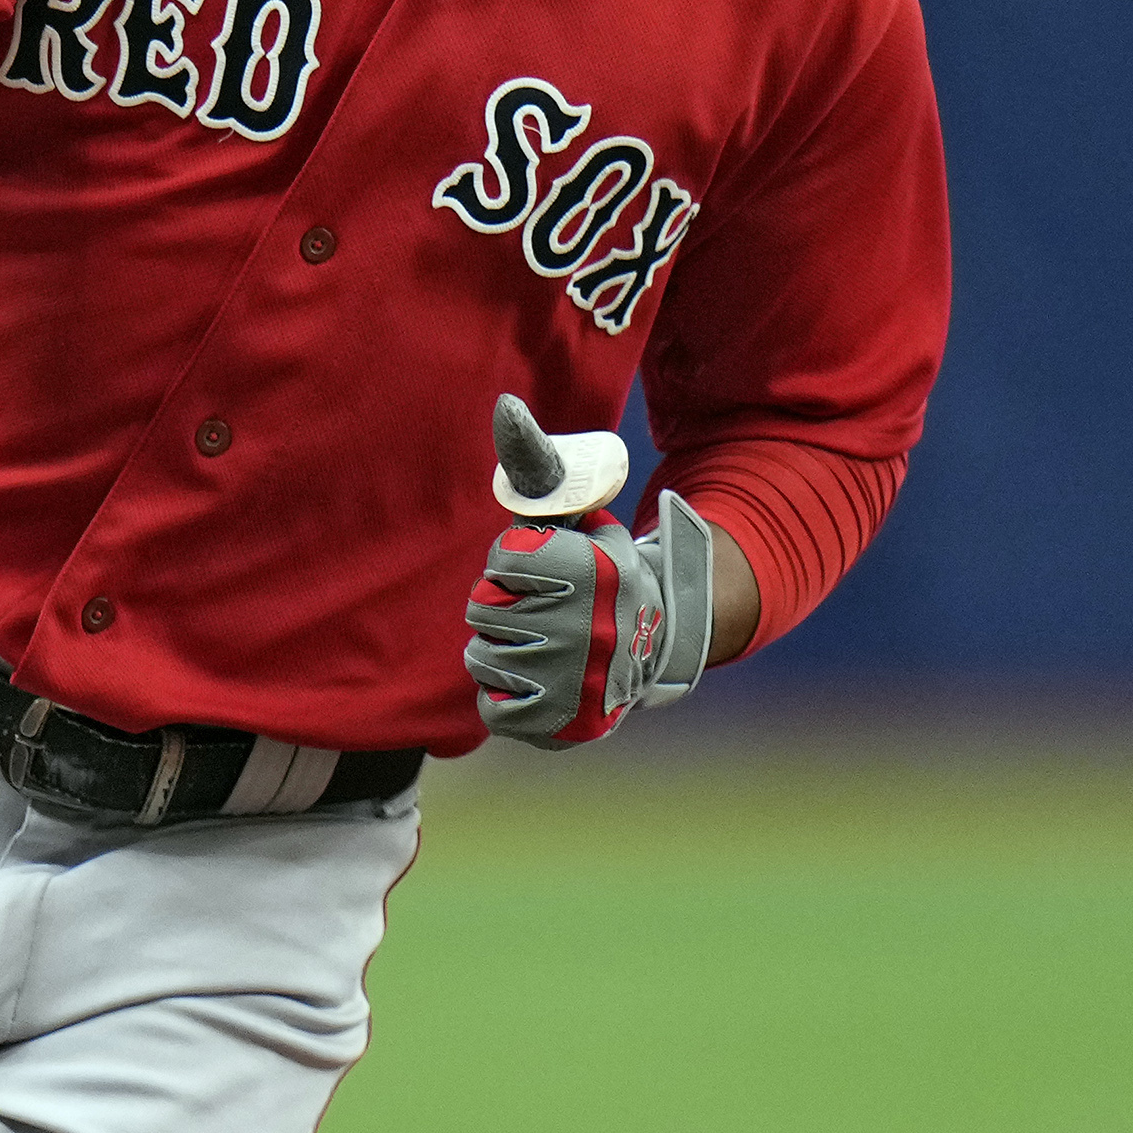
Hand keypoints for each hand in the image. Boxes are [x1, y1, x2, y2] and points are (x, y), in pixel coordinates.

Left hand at [464, 396, 713, 748]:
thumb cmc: (592, 571)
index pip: (501, 561)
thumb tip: (504, 406)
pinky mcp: (565, 726)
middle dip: (501, 604)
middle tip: (539, 608)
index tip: (544, 569)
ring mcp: (578, 682)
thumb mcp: (576, 518)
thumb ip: (539, 470)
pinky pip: (493, 710)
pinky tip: (534, 682)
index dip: (513, 562)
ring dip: (499, 649)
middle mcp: (590, 629)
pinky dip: (504, 698)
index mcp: (592, 572)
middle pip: (483, 608)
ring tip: (538, 644)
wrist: (650, 642)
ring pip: (482, 657)